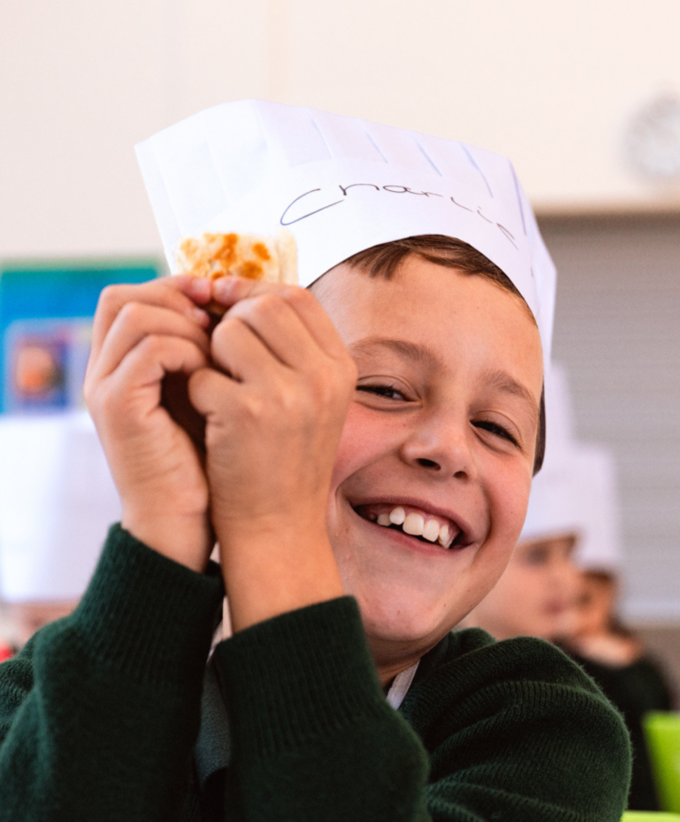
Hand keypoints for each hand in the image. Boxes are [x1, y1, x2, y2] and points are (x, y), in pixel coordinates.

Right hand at [84, 276, 213, 571]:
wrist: (183, 522)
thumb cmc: (204, 460)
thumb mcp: (205, 394)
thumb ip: (205, 353)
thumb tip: (236, 305)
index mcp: (120, 366)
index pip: (131, 297)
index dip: (174, 288)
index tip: (218, 298)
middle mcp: (103, 372)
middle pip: (123, 297)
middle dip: (177, 298)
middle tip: (218, 318)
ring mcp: (106, 388)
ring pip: (138, 315)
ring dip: (187, 325)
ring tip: (218, 352)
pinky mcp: (119, 408)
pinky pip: (151, 350)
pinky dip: (188, 352)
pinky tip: (213, 374)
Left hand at [188, 278, 355, 627]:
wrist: (278, 528)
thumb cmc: (285, 462)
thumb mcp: (310, 402)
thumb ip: (291, 351)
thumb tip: (242, 294)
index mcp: (341, 368)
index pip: (297, 298)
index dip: (256, 292)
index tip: (226, 301)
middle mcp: (322, 376)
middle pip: (263, 306)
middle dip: (230, 321)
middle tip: (218, 353)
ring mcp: (288, 393)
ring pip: (229, 331)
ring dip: (211, 354)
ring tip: (217, 389)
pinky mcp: (247, 414)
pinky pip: (204, 372)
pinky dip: (197, 391)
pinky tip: (210, 420)